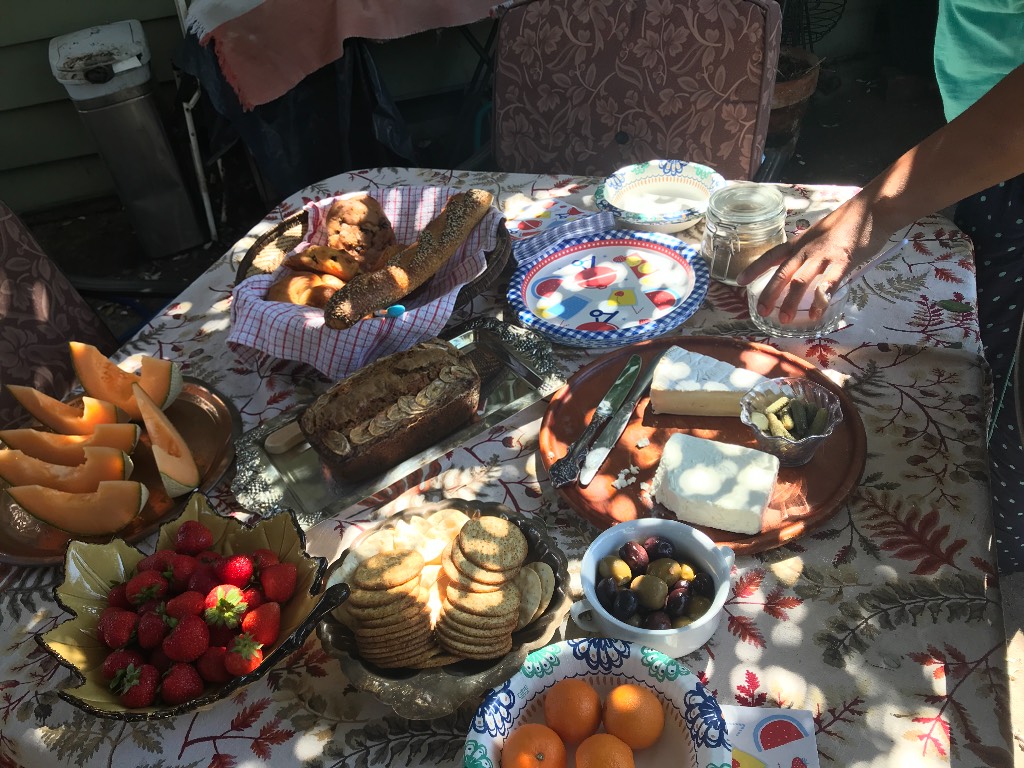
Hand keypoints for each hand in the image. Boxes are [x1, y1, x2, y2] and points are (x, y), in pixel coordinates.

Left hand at [736, 201, 890, 322]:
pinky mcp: (843, 261)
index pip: (772, 255)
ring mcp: (824, 255)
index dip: (755, 268)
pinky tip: (814, 314)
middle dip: (769, 293)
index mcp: (800, 242)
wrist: (874, 208)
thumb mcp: (820, 234)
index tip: (739, 281)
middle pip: (782, 272)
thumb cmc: (848, 222)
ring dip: (790, 301)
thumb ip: (810, 251)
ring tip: (783, 319)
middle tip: (761, 311)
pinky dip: (819, 301)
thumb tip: (803, 268)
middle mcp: (807, 249)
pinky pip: (827, 284)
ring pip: (801, 280)